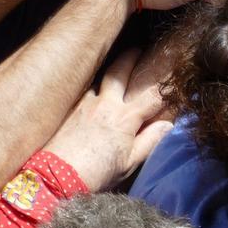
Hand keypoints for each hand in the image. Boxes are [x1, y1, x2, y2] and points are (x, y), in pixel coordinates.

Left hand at [40, 47, 172, 190]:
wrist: (55, 178)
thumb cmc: (96, 173)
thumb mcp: (129, 163)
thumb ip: (149, 141)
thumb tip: (167, 124)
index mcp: (126, 118)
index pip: (152, 94)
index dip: (165, 84)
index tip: (172, 75)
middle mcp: (106, 103)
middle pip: (121, 70)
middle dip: (132, 56)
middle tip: (138, 49)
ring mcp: (85, 103)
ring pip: (99, 78)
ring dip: (108, 72)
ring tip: (114, 69)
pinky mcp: (68, 108)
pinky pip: (82, 90)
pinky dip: (90, 87)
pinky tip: (91, 91)